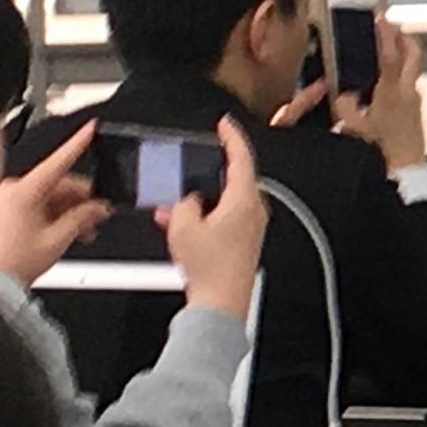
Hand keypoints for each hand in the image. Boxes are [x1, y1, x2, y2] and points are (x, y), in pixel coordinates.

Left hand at [0, 134, 107, 290]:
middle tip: (99, 215)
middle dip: (81, 200)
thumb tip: (98, 207)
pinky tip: (66, 233)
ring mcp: (5, 203)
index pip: (59, 162)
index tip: (90, 128)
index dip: (78, 144)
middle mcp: (12, 192)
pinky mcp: (2, 214)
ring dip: (69, 212)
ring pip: (48, 198)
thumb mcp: (57, 239)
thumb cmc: (10, 263)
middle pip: (58, 186)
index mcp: (24, 191)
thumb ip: (82, 218)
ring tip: (83, 231)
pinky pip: (35, 208)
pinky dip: (53, 217)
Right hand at [156, 118, 268, 320]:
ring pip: (223, 200)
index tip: (224, 124)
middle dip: (206, 173)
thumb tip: (186, 200)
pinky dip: (203, 215)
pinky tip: (179, 223)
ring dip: (199, 199)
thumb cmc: (211, 269)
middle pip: (231, 179)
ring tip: (172, 205)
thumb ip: (183, 203)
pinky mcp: (243, 240)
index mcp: (245, 199)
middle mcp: (254, 210)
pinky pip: (222, 218)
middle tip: (189, 165)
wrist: (221, 303)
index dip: (231, 136)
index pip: (242, 157)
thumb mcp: (183, 226)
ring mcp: (251, 226)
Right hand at [331, 20, 426, 171]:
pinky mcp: (416, 112)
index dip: (385, 35)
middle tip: (390, 27)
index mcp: (391, 92)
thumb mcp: (354, 129)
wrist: (406, 172)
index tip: (382, 19)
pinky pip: (408, 86)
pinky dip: (398, 77)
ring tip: (384, 52)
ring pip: (411, 69)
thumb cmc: (381, 152)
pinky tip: (384, 85)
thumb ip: (345, 107)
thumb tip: (343, 95)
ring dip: (401, 56)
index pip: (390, 56)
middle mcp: (407, 92)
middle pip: (413, 54)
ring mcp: (415, 101)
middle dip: (402, 37)